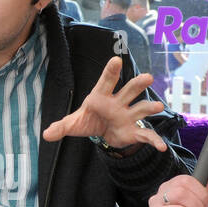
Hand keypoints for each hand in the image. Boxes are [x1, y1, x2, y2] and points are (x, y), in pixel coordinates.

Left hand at [42, 56, 167, 151]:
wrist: (103, 133)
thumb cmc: (89, 120)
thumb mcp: (73, 124)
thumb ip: (61, 127)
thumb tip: (46, 134)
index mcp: (102, 96)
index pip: (106, 81)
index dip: (111, 71)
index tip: (116, 59)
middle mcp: (118, 103)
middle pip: (129, 90)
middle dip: (137, 84)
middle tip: (148, 77)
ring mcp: (128, 116)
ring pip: (141, 108)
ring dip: (150, 108)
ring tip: (157, 107)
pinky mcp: (134, 131)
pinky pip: (145, 135)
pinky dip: (154, 141)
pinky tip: (161, 147)